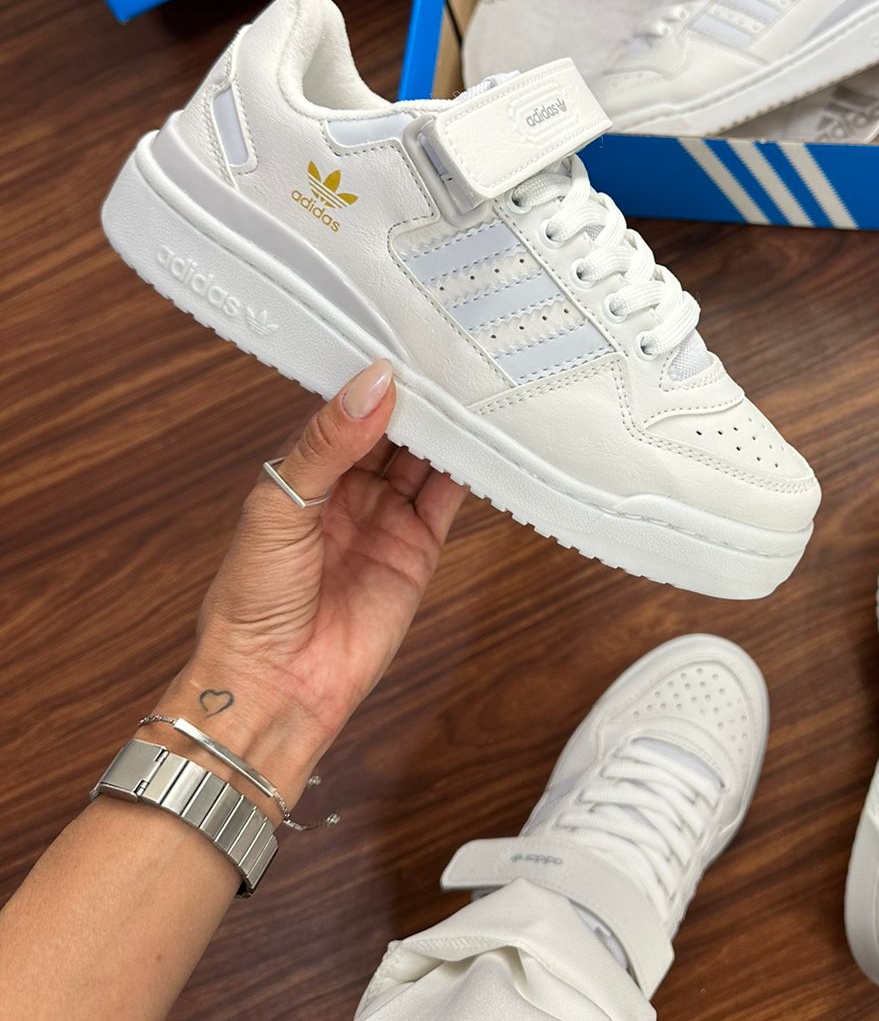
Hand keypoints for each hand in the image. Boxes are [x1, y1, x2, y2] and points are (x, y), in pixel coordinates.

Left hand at [152, 360, 464, 803]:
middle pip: (391, 427)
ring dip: (446, 424)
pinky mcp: (418, 549)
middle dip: (417, 394)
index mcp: (303, 469)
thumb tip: (373, 385)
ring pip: (424, 456)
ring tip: (474, 383)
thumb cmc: (252, 600)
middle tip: (449, 351)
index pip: (344, 408)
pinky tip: (484, 437)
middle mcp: (347, 488)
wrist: (276, 685)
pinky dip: (468, 468)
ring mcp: (384, 517)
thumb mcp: (278, 506)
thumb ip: (328, 444)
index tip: (401, 336)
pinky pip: (447, 498)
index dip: (371, 376)